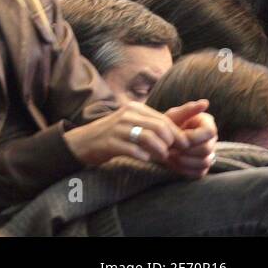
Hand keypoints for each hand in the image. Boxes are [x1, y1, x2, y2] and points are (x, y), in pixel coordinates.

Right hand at [62, 102, 188, 167]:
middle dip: (170, 143)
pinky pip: (133, 150)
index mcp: (134, 108)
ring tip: (161, 157)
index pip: (164, 120)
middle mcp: (126, 115)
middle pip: (159, 128)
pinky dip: (143, 156)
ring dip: (159, 151)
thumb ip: (152, 125)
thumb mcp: (131, 122)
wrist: (84, 141)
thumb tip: (180, 135)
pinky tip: (145, 159)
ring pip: (148, 138)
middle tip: (171, 153)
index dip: (177, 134)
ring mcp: (117, 128)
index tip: (183, 146)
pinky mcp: (110, 142)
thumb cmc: (114, 134)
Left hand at [160, 100, 217, 178]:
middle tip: (170, 148)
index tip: (178, 138)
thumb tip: (205, 102)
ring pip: (205, 162)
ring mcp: (208, 155)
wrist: (156, 140)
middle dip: (187, 150)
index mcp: (207, 125)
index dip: (194, 137)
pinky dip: (185, 169)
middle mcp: (211, 140)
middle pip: (207, 149)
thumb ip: (187, 110)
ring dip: (185, 160)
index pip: (210, 132)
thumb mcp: (173, 116)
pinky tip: (173, 163)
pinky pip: (200, 172)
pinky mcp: (201, 167)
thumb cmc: (165, 125)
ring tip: (170, 155)